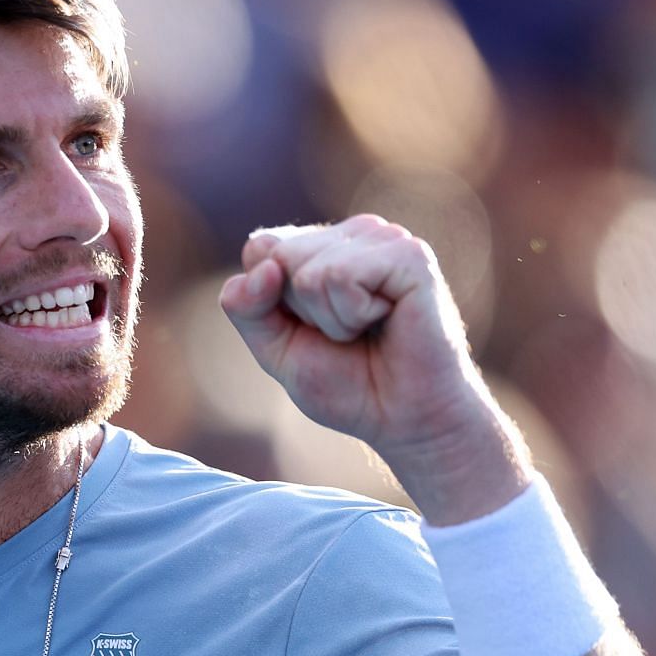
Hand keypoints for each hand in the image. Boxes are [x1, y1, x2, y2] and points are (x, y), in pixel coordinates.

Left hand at [219, 214, 528, 520]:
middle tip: (348, 334)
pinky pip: (339, 276)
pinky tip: (387, 320)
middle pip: (278, 256)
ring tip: (369, 329)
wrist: (407, 421)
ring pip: (307, 270)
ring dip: (330, 319)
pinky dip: (353, 314)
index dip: (270, 302)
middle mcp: (354, 234)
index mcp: (324, 246)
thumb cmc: (350, 385)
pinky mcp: (409, 254)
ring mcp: (384, 238)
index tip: (315, 329)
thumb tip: (263, 266)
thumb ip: (246, 307)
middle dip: (302, 312)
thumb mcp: (277, 348)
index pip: (260, 248)